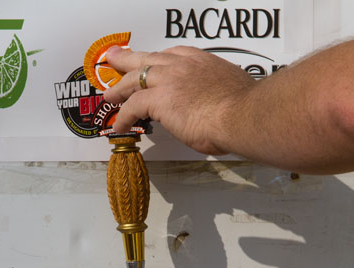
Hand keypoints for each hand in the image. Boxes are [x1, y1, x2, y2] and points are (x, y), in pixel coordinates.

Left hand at [104, 46, 254, 155]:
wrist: (241, 115)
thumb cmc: (243, 110)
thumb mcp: (230, 93)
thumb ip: (216, 95)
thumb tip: (215, 109)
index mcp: (201, 61)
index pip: (173, 55)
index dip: (158, 61)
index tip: (152, 65)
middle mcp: (182, 65)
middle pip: (148, 59)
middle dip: (129, 60)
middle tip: (115, 58)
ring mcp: (168, 80)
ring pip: (134, 79)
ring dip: (120, 88)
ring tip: (110, 96)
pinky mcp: (159, 99)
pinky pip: (132, 106)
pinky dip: (123, 116)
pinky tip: (119, 126)